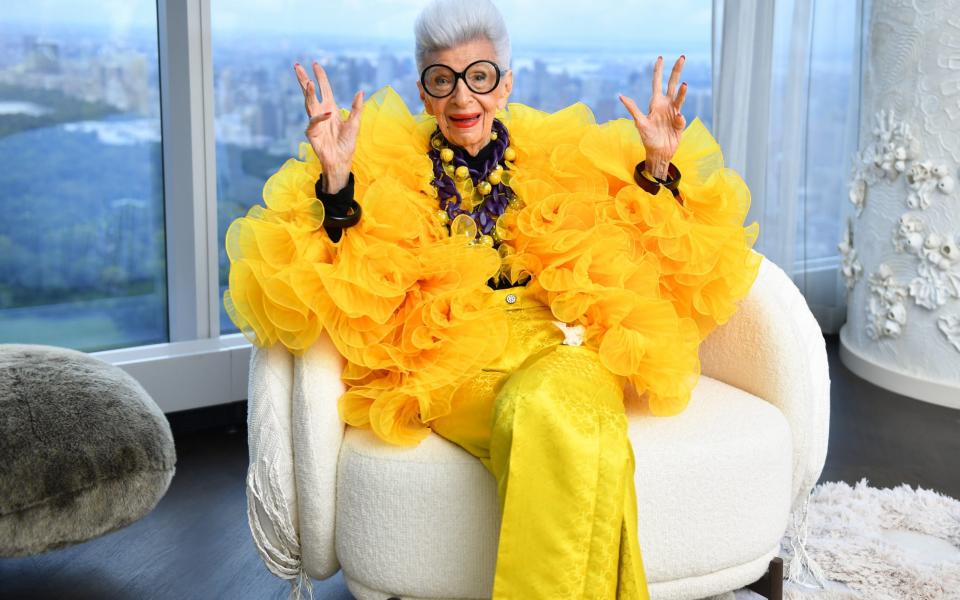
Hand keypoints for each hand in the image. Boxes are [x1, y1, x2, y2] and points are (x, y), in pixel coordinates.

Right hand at [294, 61, 363, 192]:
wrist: (342, 161)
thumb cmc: (347, 143)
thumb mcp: (355, 124)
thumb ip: (357, 108)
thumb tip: (360, 91)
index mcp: (330, 108)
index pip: (324, 89)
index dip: (320, 77)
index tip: (315, 64)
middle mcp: (321, 112)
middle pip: (310, 93)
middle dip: (303, 79)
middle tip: (297, 66)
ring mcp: (315, 122)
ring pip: (309, 104)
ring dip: (308, 94)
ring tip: (308, 83)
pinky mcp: (312, 133)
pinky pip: (315, 122)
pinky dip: (321, 118)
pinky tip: (328, 113)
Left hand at [619, 55, 687, 179]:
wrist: (658, 152)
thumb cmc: (647, 138)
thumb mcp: (639, 123)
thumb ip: (633, 108)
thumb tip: (620, 96)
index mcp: (655, 103)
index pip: (657, 83)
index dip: (658, 71)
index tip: (660, 58)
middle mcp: (666, 105)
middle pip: (672, 84)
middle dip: (676, 71)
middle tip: (682, 57)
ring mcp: (674, 112)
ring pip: (680, 97)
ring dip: (682, 91)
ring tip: (684, 84)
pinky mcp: (680, 122)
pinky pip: (681, 117)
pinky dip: (679, 118)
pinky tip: (677, 119)